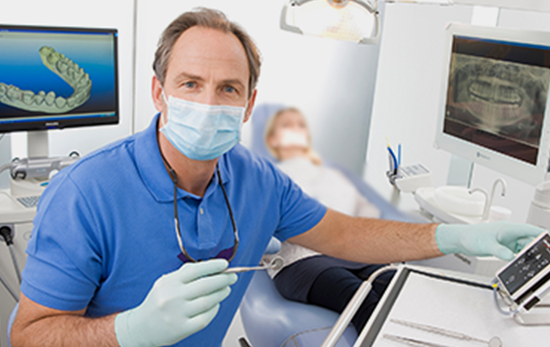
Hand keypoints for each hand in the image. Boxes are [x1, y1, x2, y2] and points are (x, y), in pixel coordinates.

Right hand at [115, 259, 237, 346]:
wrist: (141, 327)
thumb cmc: (157, 302)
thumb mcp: (165, 282)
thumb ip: (185, 274)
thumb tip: (210, 267)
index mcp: (169, 282)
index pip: (196, 270)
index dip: (213, 266)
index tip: (225, 265)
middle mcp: (173, 297)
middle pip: (206, 285)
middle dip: (223, 279)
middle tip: (232, 277)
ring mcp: (178, 314)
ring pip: (208, 301)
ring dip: (221, 293)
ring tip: (226, 289)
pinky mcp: (182, 328)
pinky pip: (205, 317)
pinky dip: (214, 309)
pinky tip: (216, 304)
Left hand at [436, 221, 545, 259]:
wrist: (460, 239)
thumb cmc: (470, 236)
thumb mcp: (486, 244)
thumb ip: (499, 251)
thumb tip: (511, 258)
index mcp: (509, 228)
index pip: (532, 230)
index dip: (544, 236)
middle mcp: (511, 234)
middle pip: (532, 241)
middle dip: (540, 250)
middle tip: (545, 260)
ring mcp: (508, 241)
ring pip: (526, 249)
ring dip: (531, 256)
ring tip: (536, 265)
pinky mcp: (504, 248)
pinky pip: (518, 254)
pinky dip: (522, 259)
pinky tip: (524, 266)